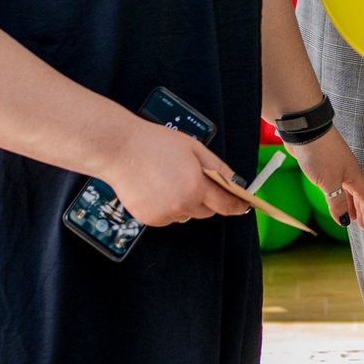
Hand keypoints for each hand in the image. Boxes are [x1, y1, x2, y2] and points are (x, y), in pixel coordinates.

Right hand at [107, 126, 249, 226]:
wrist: (120, 150)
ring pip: (186, 214)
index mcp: (196, 187)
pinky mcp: (149, 219)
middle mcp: (181, 205)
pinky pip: (168, 217)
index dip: (237, 205)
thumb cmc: (156, 144)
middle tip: (197, 180)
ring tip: (172, 181)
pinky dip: (169, 207)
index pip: (226, 205)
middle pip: (207, 212)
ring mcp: (163, 214)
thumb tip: (235, 182)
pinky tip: (158, 189)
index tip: (243, 205)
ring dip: (187, 203)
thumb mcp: (195, 149)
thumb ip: (218, 168)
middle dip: (208, 199)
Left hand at [289, 130, 363, 231]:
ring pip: (348, 190)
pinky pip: (336, 185)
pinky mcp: (325, 165)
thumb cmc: (320, 153)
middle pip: (359, 195)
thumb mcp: (329, 182)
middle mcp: (349, 172)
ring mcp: (337, 167)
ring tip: (349, 217)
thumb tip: (344, 220)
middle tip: (362, 226)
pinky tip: (332, 199)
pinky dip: (337, 196)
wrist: (306, 131)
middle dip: (362, 211)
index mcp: (354, 176)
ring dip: (349, 204)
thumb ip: (337, 202)